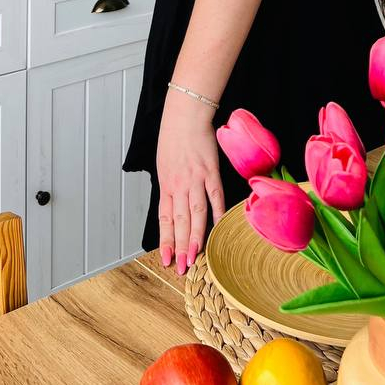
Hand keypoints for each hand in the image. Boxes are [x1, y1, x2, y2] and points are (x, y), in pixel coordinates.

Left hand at [156, 94, 225, 274]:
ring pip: (196, 214)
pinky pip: (215, 197)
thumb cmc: (173, 138)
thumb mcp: (164, 165)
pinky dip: (218, 213)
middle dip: (180, 247)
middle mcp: (179, 186)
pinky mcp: (211, 172)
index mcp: (166, 185)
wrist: (184, 116)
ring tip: (195, 256)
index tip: (166, 259)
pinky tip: (220, 228)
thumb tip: (174, 206)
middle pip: (180, 222)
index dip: (166, 241)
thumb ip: (171, 187)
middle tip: (181, 267)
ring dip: (195, 237)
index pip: (166, 219)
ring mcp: (195, 180)